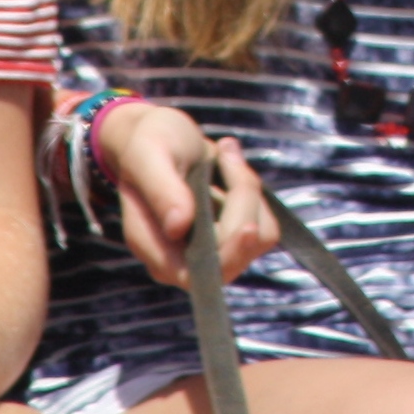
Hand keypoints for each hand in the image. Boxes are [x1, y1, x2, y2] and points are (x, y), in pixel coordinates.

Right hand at [95, 101, 275, 286]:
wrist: (161, 137)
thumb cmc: (147, 146)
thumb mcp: (147, 157)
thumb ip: (161, 191)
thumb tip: (178, 227)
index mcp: (156, 251)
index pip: (199, 275)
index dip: (228, 256)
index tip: (247, 227)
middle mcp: (185, 260)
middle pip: (237, 255)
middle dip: (242, 203)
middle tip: (226, 152)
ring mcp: (213, 251)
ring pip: (258, 236)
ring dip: (248, 189)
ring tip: (223, 154)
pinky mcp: (235, 237)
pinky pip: (266, 223)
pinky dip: (253, 190)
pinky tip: (229, 165)